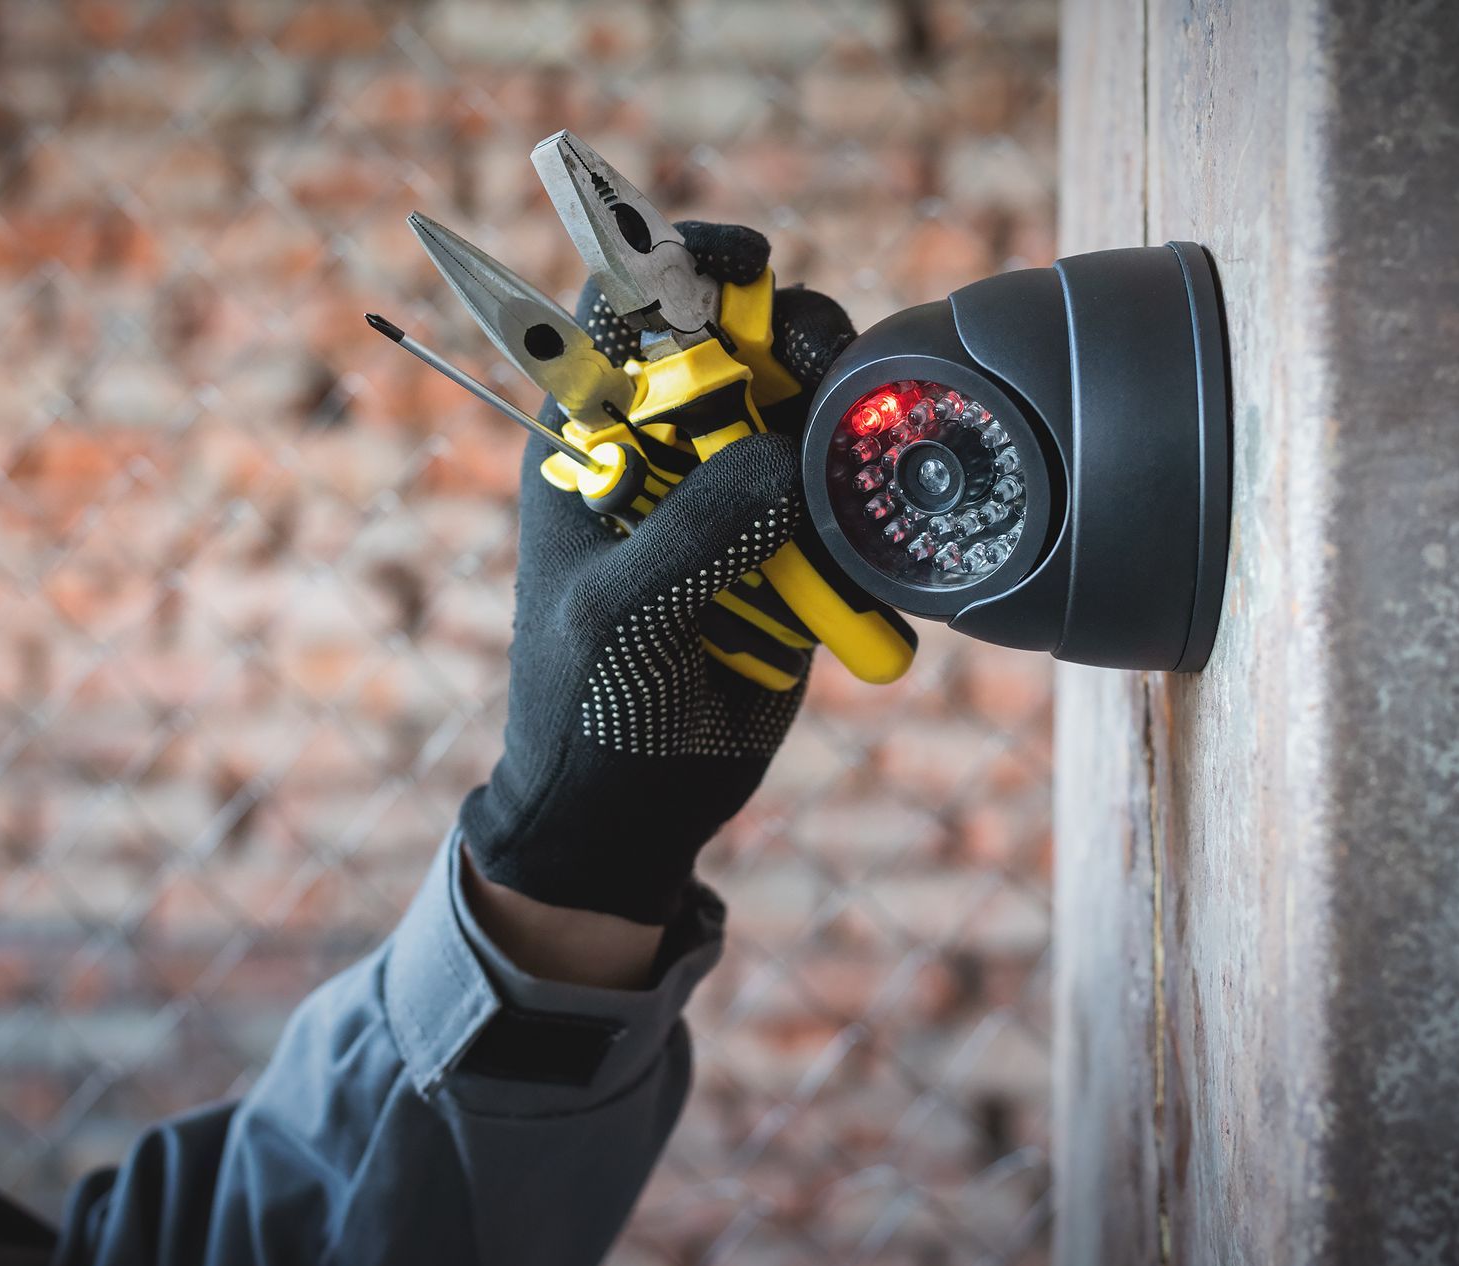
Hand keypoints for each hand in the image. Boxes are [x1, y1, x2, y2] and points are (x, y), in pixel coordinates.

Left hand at [460, 224, 858, 926]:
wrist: (632, 811)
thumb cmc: (588, 709)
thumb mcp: (620, 618)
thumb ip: (693, 530)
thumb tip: (782, 450)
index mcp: (592, 442)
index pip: (624, 309)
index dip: (679, 261)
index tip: (749, 264)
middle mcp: (667, 450)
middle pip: (739, 336)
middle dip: (789, 337)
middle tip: (818, 379)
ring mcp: (735, 495)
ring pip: (806, 404)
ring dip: (842, 414)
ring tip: (850, 466)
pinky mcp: (795, 547)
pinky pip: (846, 488)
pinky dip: (870, 494)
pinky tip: (868, 540)